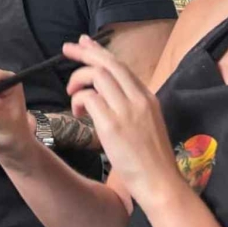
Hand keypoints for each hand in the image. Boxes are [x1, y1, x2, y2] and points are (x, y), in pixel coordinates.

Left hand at [64, 36, 183, 204]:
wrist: (161, 183)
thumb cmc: (151, 159)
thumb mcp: (147, 123)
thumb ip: (131, 105)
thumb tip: (107, 94)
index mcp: (147, 97)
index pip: (120, 65)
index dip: (99, 51)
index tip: (84, 43)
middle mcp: (138, 99)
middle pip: (108, 63)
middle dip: (84, 52)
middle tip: (67, 49)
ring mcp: (126, 111)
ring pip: (97, 75)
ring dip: (78, 79)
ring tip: (71, 92)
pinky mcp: (112, 125)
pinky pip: (89, 98)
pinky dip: (78, 100)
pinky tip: (77, 111)